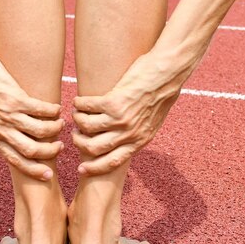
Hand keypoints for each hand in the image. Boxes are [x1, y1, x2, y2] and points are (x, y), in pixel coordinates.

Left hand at [0, 44, 63, 180]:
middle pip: (31, 151)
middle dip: (50, 152)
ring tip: (59, 124)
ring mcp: (7, 115)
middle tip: (59, 147)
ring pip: (40, 132)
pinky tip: (57, 109)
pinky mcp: (15, 99)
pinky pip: (41, 111)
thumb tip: (14, 139)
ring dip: (54, 129)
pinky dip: (52, 111)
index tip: (48, 175)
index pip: (16, 161)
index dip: (34, 171)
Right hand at [72, 52, 192, 175]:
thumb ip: (137, 133)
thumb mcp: (153, 122)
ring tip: (77, 113)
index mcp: (140, 141)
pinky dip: (79, 105)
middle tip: (76, 134)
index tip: (81, 168)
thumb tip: (122, 139)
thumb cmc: (161, 94)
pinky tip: (78, 101)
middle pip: (94, 148)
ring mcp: (121, 119)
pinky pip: (87, 107)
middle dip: (79, 143)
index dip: (94, 168)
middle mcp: (129, 134)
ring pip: (87, 127)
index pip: (112, 162)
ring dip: (77, 121)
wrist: (168, 75)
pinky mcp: (113, 102)